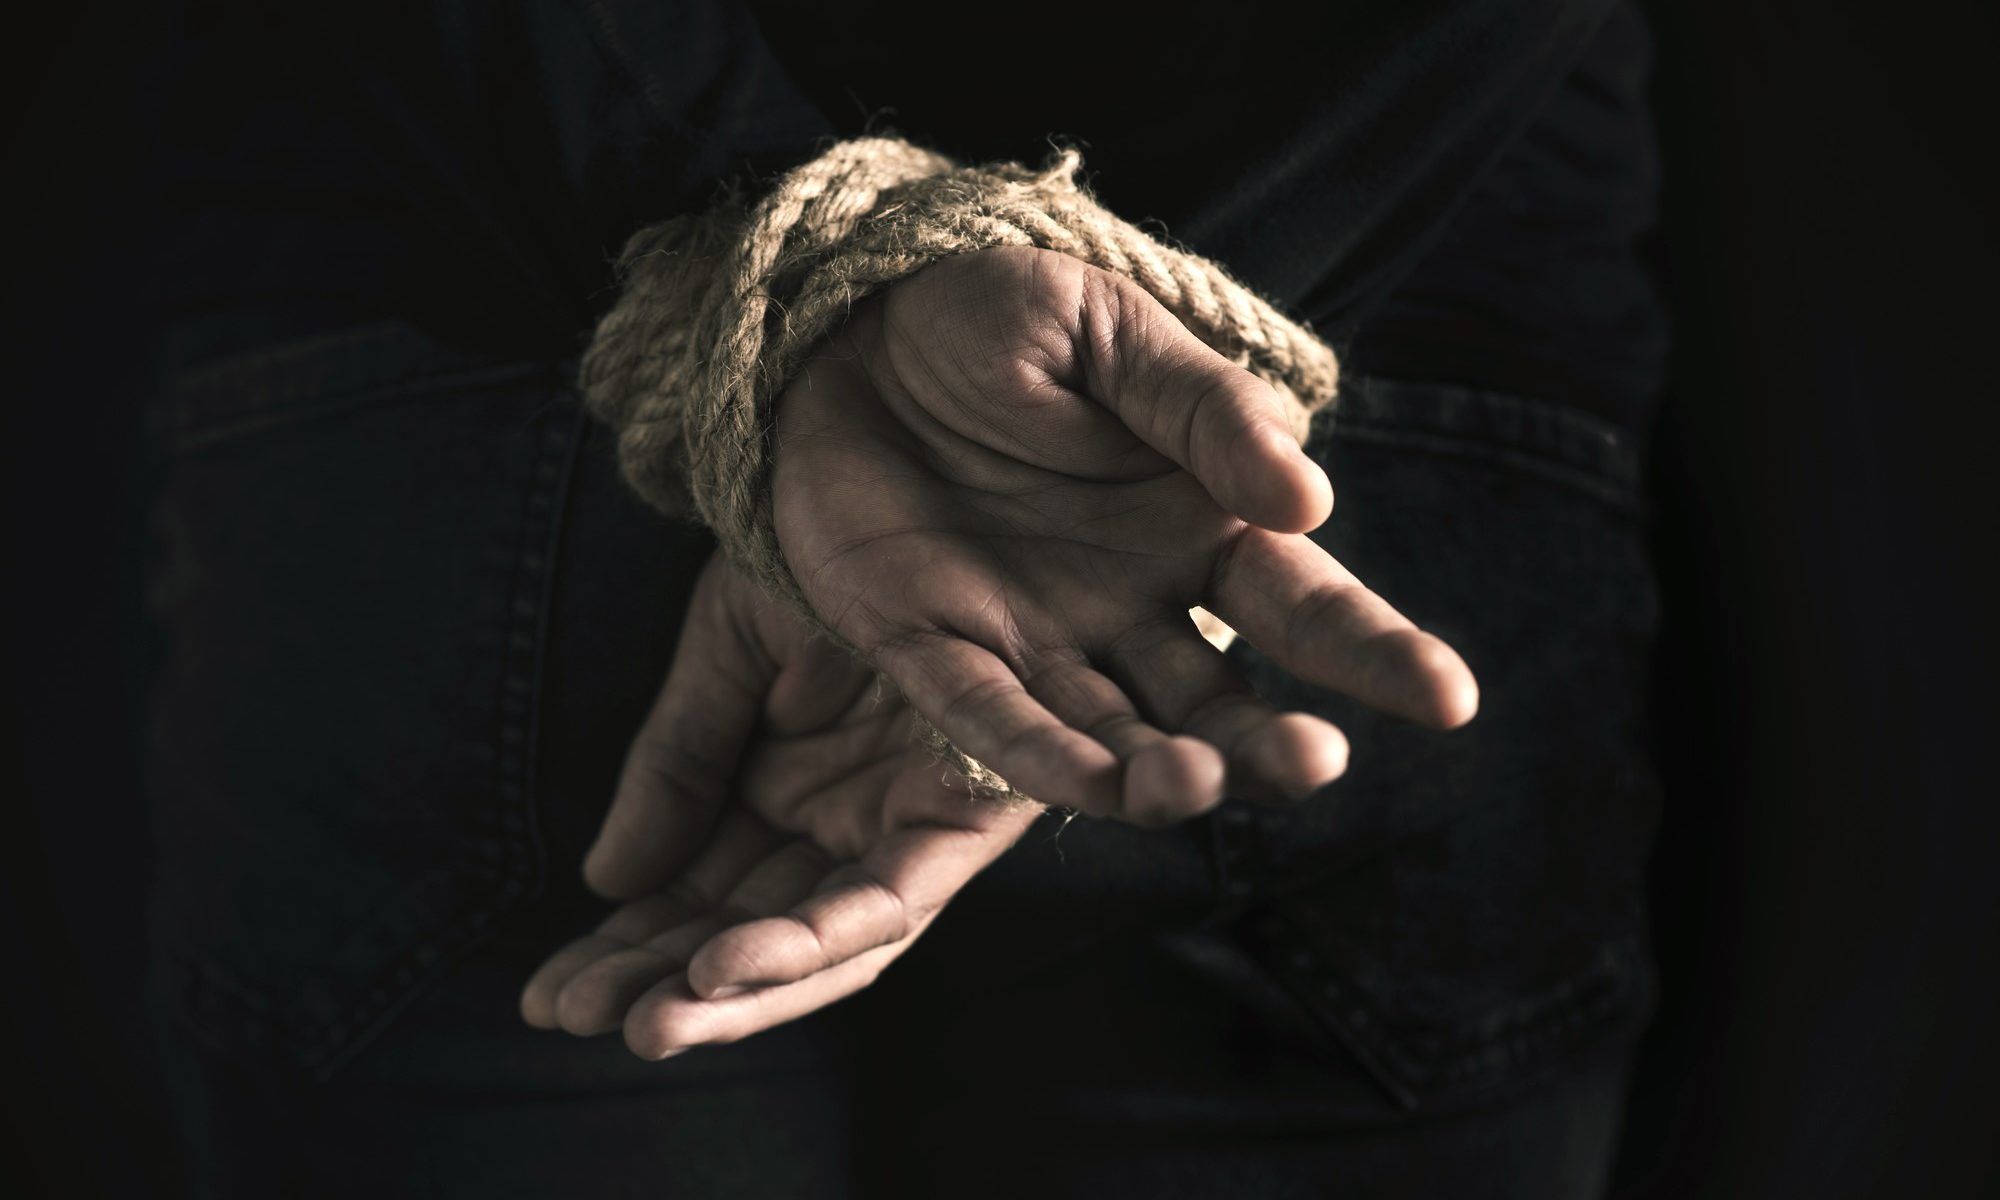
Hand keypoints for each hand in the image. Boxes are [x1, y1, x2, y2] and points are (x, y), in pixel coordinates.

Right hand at [520, 554, 1038, 1058]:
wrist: (914, 462)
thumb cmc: (828, 551)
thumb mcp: (725, 655)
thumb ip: (677, 765)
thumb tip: (605, 882)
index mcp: (787, 790)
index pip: (698, 898)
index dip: (626, 950)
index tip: (546, 994)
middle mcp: (847, 825)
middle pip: (750, 935)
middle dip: (662, 984)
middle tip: (568, 1015)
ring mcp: (906, 828)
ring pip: (820, 945)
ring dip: (735, 994)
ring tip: (643, 1024)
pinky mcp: (969, 819)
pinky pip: (891, 901)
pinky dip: (812, 940)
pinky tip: (722, 966)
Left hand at [771, 246, 1476, 822]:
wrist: (850, 314)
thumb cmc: (1001, 315)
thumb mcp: (1112, 335)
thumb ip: (1207, 411)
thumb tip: (1310, 497)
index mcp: (1198, 523)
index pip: (1304, 603)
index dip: (1374, 653)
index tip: (1449, 700)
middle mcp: (1130, 603)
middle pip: (1219, 699)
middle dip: (1268, 742)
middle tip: (1317, 763)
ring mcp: (1034, 636)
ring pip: (1115, 733)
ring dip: (1159, 771)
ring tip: (1196, 785)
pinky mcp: (933, 648)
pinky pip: (991, 721)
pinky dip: (1042, 758)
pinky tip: (1100, 787)